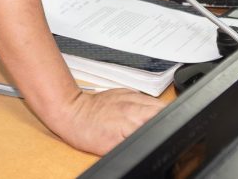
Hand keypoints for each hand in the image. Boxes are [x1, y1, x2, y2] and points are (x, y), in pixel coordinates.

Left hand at [50, 88, 164, 154]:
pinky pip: (145, 97)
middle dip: (165, 120)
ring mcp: (130, 95)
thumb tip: (146, 147)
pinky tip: (141, 113)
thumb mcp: (111, 148)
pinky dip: (148, 105)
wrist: (72, 112)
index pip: (161, 122)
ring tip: (150, 123)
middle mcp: (133, 105)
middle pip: (164, 109)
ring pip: (157, 101)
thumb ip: (133, 145)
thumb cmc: (86, 131)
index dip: (165, 131)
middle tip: (158, 130)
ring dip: (158, 111)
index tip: (163, 136)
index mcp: (131, 120)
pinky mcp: (126, 90)